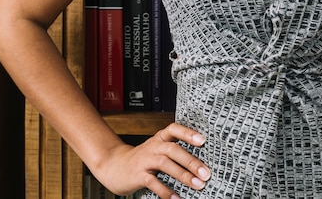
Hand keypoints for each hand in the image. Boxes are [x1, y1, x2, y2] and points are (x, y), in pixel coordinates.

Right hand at [93, 122, 211, 197]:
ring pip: (165, 163)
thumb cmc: (143, 159)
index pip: (174, 129)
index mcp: (160, 138)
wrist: (115, 165)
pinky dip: (165, 191)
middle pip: (172, 149)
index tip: (202, 140)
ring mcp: (145, 160)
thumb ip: (174, 152)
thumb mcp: (157, 149)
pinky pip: (153, 182)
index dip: (188, 133)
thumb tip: (200, 163)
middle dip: (190, 161)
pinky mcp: (138, 175)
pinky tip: (176, 198)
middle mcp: (153, 146)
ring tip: (197, 185)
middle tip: (206, 173)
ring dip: (183, 174)